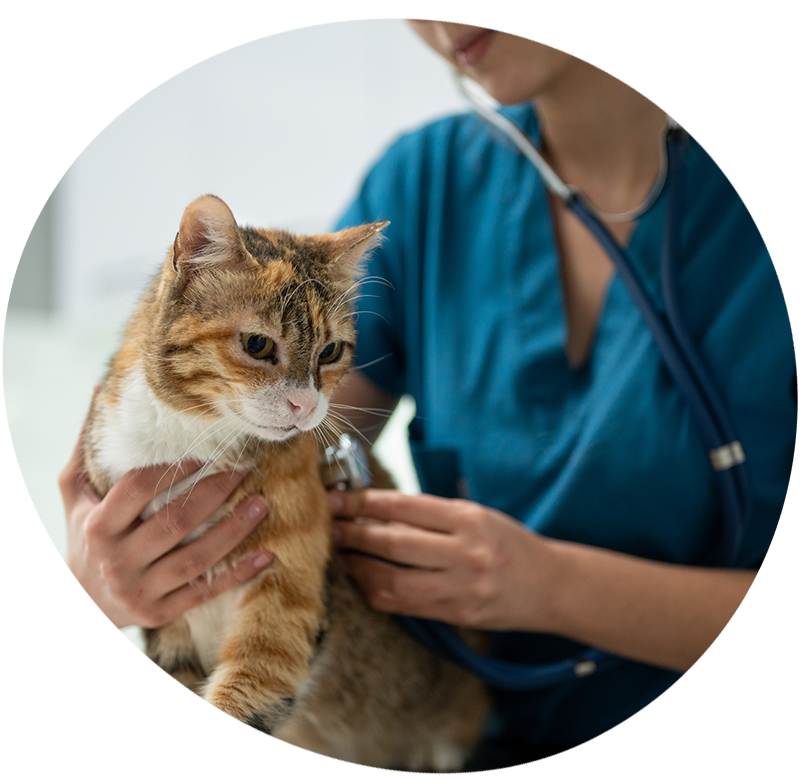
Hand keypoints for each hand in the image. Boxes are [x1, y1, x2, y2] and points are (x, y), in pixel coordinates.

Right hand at [59, 392, 272, 629]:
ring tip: (263, 503)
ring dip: (234, 531)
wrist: (83, 599)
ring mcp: (139, 592)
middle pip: (174, 522)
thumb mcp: (75, 491)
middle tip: (246, 468)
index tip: (204, 451)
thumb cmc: (85, 532)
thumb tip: (98, 390)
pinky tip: (267, 555)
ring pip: (196, 559)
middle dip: (215, 493)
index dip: (172, 469)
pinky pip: (205, 592)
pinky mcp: (160, 614)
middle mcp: (116, 562)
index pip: (137, 490)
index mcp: (97, 526)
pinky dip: (238, 575)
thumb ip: (86, 446)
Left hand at [328, 489, 555, 630]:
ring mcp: (460, 587)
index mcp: (469, 519)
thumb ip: (433, 515)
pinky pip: (404, 605)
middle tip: (329, 526)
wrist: (551, 586)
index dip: (365, 503)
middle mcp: (465, 552)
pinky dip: (377, 592)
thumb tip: (377, 509)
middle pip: (394, 543)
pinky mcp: (456, 614)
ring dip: (359, 568)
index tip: (338, 499)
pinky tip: (363, 580)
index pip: (405, 507)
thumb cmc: (509, 543)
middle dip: (354, 534)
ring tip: (340, 555)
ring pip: (393, 581)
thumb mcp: (477, 515)